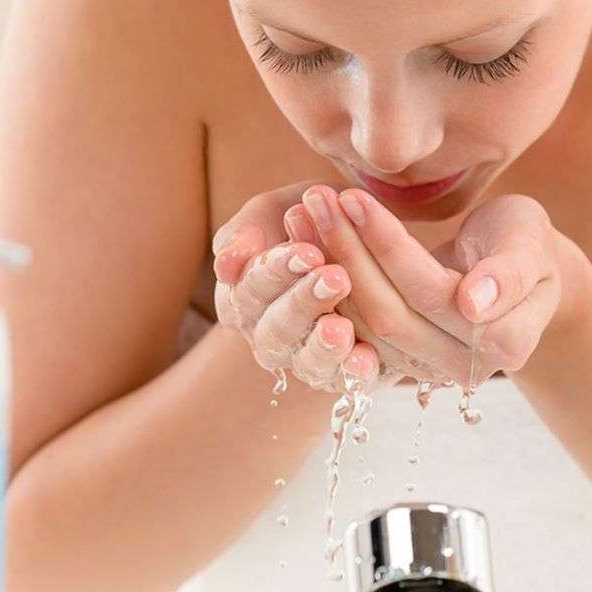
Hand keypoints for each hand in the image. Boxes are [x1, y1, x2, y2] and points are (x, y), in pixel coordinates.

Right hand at [211, 183, 379, 390]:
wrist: (365, 230)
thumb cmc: (313, 215)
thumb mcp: (276, 209)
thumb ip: (246, 232)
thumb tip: (226, 265)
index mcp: (245, 295)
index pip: (249, 290)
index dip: (274, 273)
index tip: (306, 252)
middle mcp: (269, 332)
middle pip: (275, 330)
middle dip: (303, 303)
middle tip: (336, 278)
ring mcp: (305, 356)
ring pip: (305, 363)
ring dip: (322, 346)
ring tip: (341, 328)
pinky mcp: (343, 370)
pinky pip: (342, 382)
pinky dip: (351, 372)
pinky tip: (363, 359)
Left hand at [290, 186, 565, 384]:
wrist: (515, 266)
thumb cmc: (525, 242)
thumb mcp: (529, 240)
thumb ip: (510, 272)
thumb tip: (474, 304)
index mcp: (505, 342)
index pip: (429, 292)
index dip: (388, 247)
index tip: (353, 196)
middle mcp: (464, 369)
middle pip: (390, 313)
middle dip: (348, 252)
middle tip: (315, 197)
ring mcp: (428, 371)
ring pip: (365, 323)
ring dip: (329, 265)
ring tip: (304, 211)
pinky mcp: (399, 363)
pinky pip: (353, 328)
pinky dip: (326, 284)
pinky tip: (304, 241)